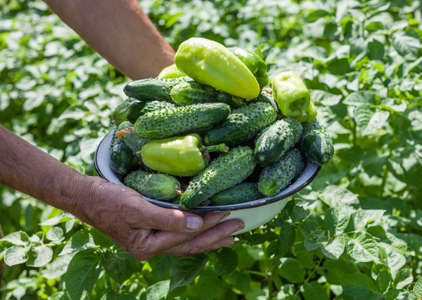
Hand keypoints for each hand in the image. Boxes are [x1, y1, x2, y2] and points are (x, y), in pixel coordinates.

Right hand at [73, 176, 243, 259]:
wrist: (86, 197)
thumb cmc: (109, 201)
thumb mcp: (137, 209)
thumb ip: (167, 219)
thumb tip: (197, 226)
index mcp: (148, 247)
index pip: (187, 237)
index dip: (208, 225)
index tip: (228, 211)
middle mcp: (152, 248)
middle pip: (191, 245)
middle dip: (217, 236)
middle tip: (239, 226)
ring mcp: (152, 241)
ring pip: (187, 242)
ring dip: (209, 237)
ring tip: (230, 234)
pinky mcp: (150, 230)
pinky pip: (179, 235)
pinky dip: (194, 232)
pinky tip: (203, 228)